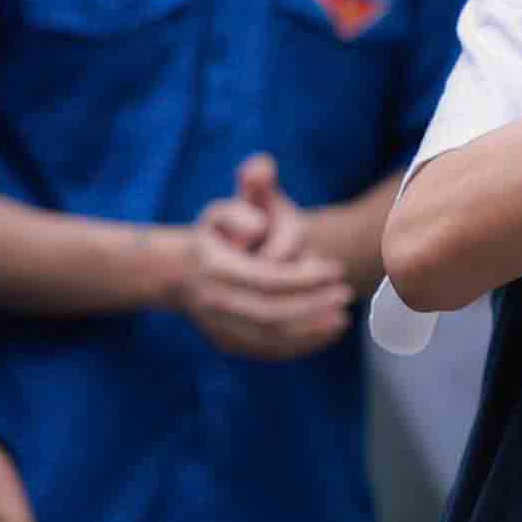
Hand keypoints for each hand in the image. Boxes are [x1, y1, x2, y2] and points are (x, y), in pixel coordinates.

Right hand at [172, 156, 353, 360]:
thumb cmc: (213, 234)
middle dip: (313, 306)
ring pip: (271, 337)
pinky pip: (268, 350)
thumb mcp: (227, 203)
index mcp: (217, 267)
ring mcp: (219, 327)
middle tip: (345, 295)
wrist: (175, 274)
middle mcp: (216, 301)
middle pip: (272, 313)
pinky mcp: (229, 343)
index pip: (268, 279)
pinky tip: (326, 333)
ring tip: (343, 318)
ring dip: (312, 330)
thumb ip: (250, 186)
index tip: (335, 270)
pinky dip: (300, 345)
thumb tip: (263, 171)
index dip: (305, 278)